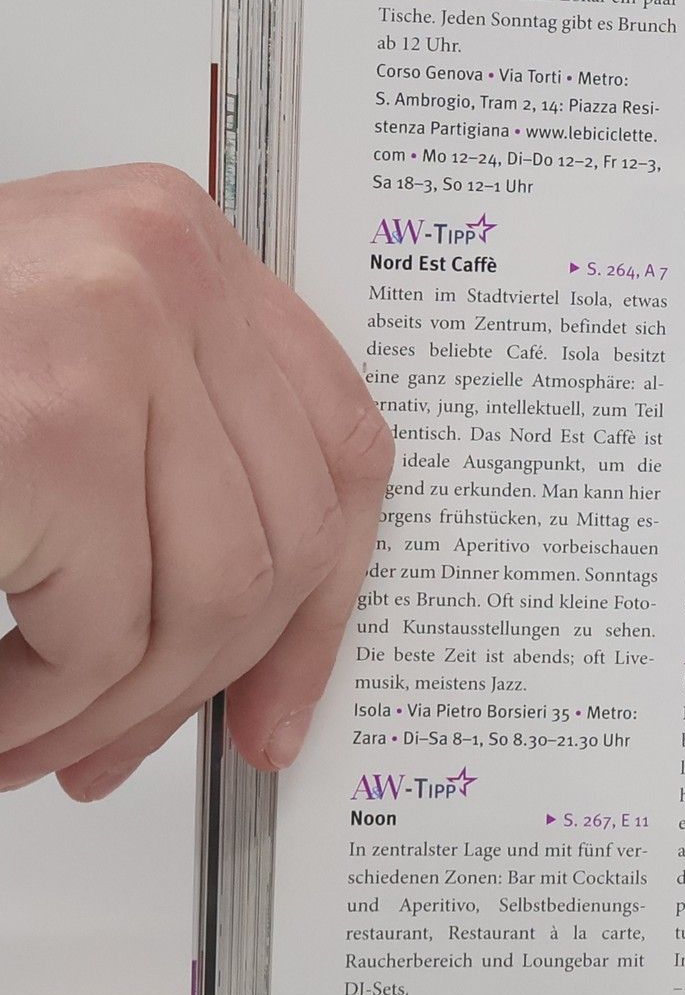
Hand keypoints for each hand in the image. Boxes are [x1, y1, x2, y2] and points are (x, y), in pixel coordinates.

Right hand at [0, 166, 393, 800]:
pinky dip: (41, 708)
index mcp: (179, 243)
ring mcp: (113, 332)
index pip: (340, 442)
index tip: (280, 700)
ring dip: (113, 708)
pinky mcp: (51, 425)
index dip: (328, 598)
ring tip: (35, 741)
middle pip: (286, 536)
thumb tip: (262, 634)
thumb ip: (168, 449)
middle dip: (205, 680)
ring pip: (209, 599)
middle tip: (121, 750)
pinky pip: (104, 629)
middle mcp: (165, 264)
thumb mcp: (57, 368)